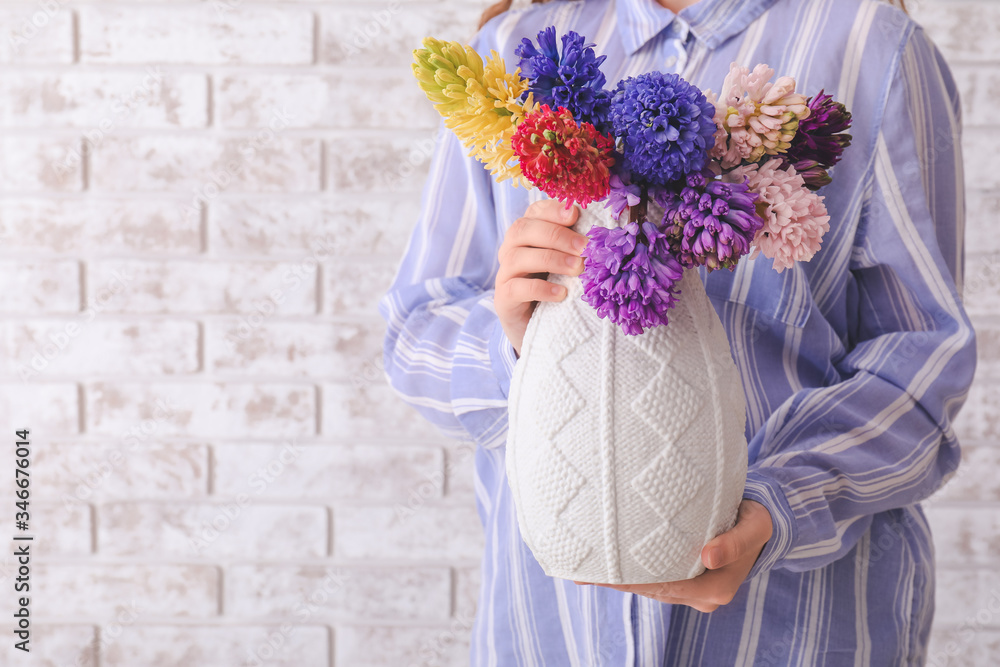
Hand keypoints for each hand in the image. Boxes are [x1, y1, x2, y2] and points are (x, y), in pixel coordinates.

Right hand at [495, 199, 586, 355]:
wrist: (541, 331)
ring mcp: (505, 274)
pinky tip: (561, 293)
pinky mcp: (503, 299)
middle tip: (584, 247)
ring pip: (517, 257)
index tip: (576, 214)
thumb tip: (605, 235)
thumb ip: (578, 247)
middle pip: (522, 229)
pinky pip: (516, 288)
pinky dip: (540, 288)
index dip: (552, 209)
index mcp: (527, 235)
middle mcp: (511, 249)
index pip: (534, 212)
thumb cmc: (559, 290)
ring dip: (552, 259)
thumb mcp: (569, 265)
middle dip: (556, 235)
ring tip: (578, 269)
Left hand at [573, 499, 772, 612]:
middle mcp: (703, 596)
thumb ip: (735, 542)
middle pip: (654, 590)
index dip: (636, 581)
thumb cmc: (756, 520)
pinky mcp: (686, 580)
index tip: (608, 573)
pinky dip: (632, 574)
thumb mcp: (754, 527)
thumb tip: (709, 556)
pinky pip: (655, 580)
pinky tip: (606, 566)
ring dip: (622, 580)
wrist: (760, 523)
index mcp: (717, 588)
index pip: (668, 587)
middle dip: (620, 582)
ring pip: (651, 588)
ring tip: (587, 569)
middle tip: (584, 572)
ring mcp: (693, 590)